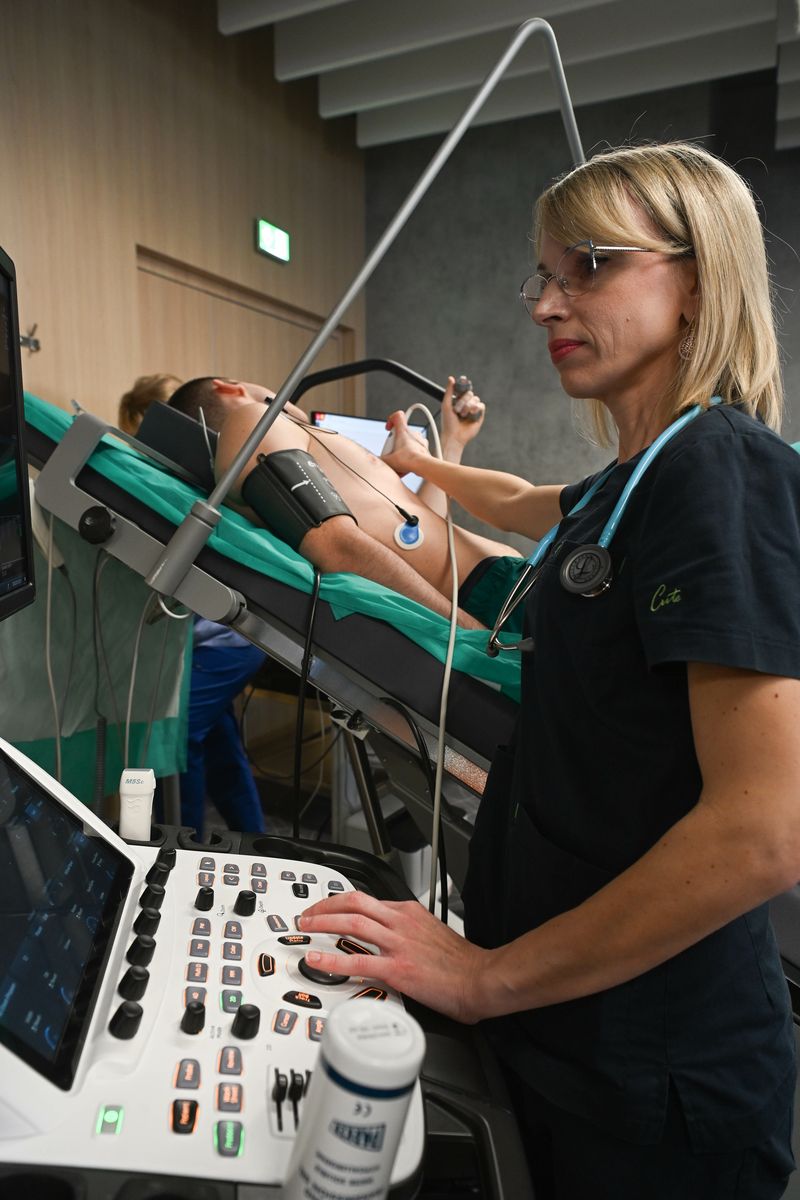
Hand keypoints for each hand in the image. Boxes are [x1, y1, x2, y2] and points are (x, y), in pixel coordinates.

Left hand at [297, 891, 489, 1022]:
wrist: (481, 978)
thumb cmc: (461, 962)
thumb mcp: (431, 931)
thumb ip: (408, 929)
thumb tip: (390, 937)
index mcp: (408, 912)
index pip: (366, 899)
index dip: (340, 902)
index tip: (327, 909)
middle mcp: (400, 922)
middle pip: (353, 903)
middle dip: (325, 906)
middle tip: (308, 915)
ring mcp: (397, 944)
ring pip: (351, 923)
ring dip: (323, 924)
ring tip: (305, 928)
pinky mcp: (397, 969)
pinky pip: (357, 962)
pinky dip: (332, 961)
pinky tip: (317, 962)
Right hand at [381, 410, 428, 475]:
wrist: (423, 466)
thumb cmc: (408, 460)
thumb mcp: (388, 460)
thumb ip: (380, 459)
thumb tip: (377, 461)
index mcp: (403, 431)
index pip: (398, 416)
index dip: (392, 419)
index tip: (388, 428)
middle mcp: (414, 434)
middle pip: (402, 432)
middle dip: (396, 441)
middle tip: (392, 451)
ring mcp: (421, 441)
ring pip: (410, 441)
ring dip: (404, 449)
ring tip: (399, 460)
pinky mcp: (425, 450)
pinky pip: (417, 450)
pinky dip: (411, 456)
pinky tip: (406, 466)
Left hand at [442, 375, 484, 452]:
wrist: (454, 435)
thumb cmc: (448, 422)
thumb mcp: (446, 404)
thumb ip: (449, 391)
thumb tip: (451, 378)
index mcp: (458, 400)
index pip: (463, 389)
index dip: (464, 383)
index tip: (463, 379)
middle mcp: (466, 404)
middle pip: (470, 393)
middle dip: (463, 400)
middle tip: (457, 410)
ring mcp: (473, 410)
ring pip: (476, 399)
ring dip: (468, 406)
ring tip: (463, 415)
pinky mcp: (479, 416)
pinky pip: (481, 406)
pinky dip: (476, 408)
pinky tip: (471, 413)